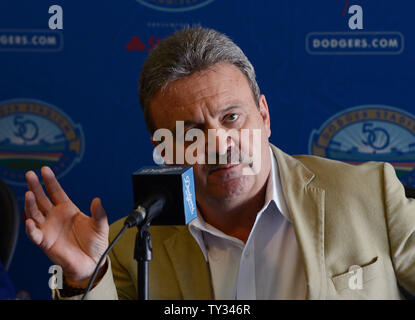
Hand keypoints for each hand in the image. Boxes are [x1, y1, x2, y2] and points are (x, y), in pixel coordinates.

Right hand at [24, 166, 108, 287]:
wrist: (92, 263)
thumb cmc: (95, 244)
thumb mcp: (100, 225)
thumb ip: (99, 213)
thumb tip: (97, 200)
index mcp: (68, 209)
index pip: (56, 192)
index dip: (50, 181)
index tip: (45, 170)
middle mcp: (55, 217)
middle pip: (42, 199)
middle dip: (35, 186)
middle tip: (30, 174)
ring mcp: (49, 228)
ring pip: (35, 213)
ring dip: (30, 204)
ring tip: (29, 194)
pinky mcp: (46, 242)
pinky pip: (35, 234)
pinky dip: (31, 228)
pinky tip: (30, 221)